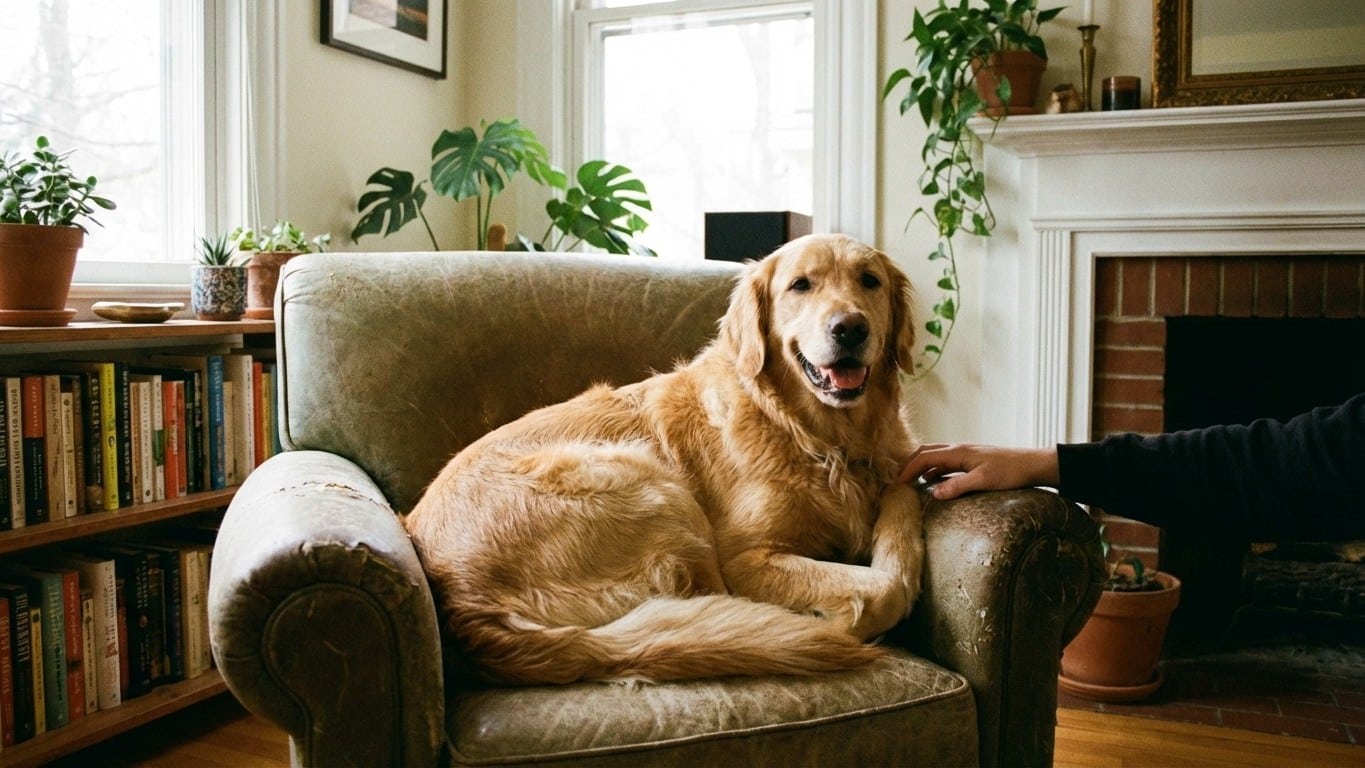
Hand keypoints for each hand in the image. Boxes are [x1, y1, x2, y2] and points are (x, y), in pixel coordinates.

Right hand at [898, 443, 1059, 499]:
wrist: (1033, 464)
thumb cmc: (1011, 472)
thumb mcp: (983, 481)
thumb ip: (958, 486)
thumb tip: (933, 493)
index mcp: (959, 452)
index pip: (925, 457)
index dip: (909, 469)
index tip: (897, 484)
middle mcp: (959, 450)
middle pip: (926, 452)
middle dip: (910, 464)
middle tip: (898, 480)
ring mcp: (965, 454)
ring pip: (935, 456)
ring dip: (921, 466)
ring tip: (911, 482)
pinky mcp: (972, 460)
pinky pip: (946, 463)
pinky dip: (934, 470)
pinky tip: (933, 482)